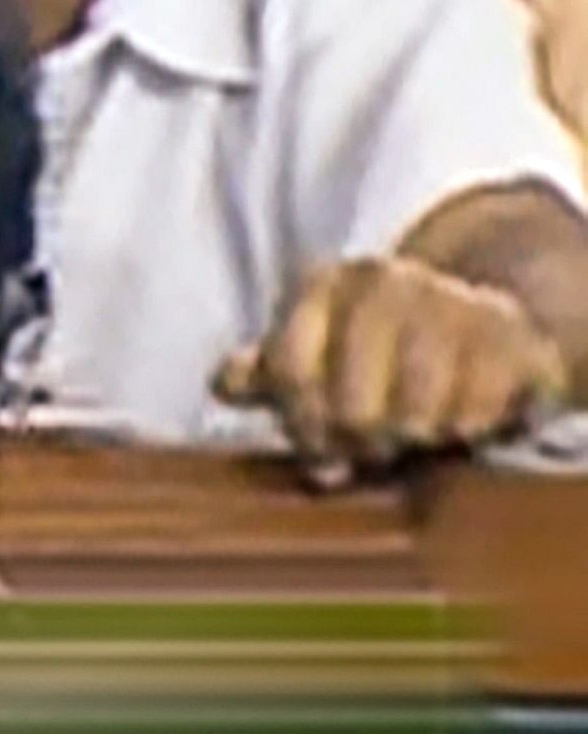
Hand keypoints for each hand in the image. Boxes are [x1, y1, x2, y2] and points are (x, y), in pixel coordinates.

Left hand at [214, 257, 571, 486]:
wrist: (487, 318)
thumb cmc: (383, 349)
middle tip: (372, 449)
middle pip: (352, 406)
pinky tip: (460, 418)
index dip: (302, 425)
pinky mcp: (509, 335)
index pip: (290, 370)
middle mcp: (382, 281)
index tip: (319, 452)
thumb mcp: (319, 353)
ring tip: (414, 432)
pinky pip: (473, 415)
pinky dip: (464, 429)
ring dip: (412, 439)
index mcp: (323, 285)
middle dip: (358, 442)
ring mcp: (448, 301)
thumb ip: (268, 373)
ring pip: (412, 416)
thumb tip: (224, 385)